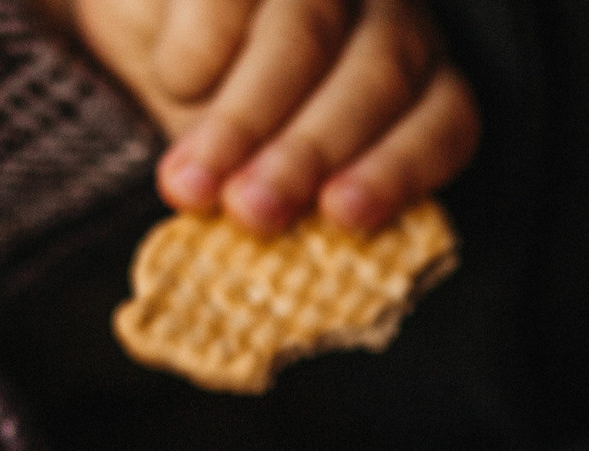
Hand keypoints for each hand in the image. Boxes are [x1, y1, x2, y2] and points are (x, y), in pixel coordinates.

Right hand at [53, 0, 476, 233]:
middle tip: (249, 213)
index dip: (402, 168)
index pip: (444, 120)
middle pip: (379, 73)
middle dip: (310, 150)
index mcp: (415, 84)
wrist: (144, 30)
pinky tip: (174, 82)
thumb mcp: (256, 176)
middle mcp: (385, 16)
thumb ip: (285, 214)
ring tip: (190, 183)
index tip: (342, 215)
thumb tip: (274, 286)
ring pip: (307, 30)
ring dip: (246, 118)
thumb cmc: (222, 122)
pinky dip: (201, 47)